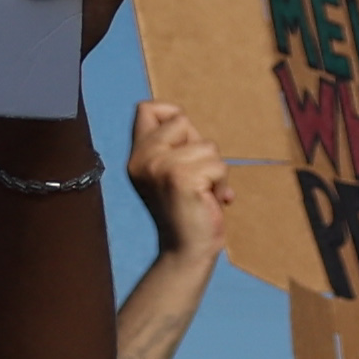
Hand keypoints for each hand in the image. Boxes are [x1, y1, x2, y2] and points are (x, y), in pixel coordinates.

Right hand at [126, 94, 229, 257]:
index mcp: (137, 156)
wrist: (186, 250)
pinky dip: (221, 184)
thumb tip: (185, 121)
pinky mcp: (181, 178)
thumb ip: (173, 147)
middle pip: (181, 120)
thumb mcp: (169, 172)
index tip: (182, 144)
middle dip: (199, 146)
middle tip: (194, 175)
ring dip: (215, 170)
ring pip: (208, 145)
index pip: (147, 108)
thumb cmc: (187, 210)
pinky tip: (210, 200)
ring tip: (203, 191)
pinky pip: (218, 165)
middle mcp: (142, 158)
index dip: (171, 116)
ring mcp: (160, 167)